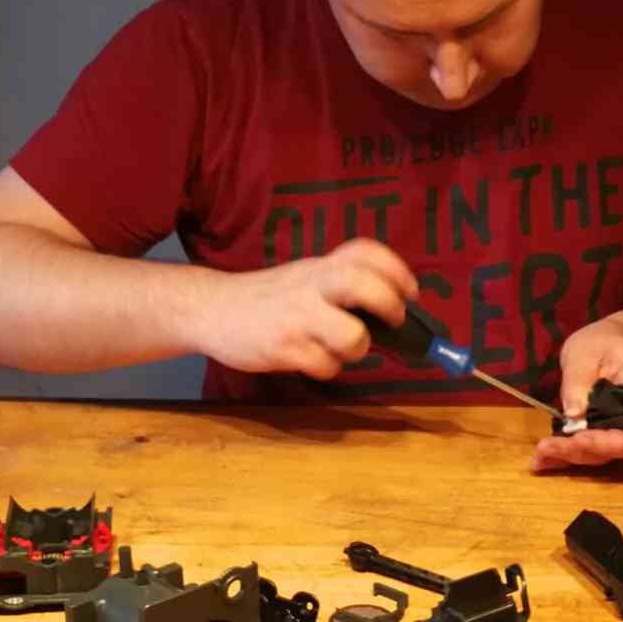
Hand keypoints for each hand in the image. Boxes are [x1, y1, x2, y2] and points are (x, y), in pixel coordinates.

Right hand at [204, 239, 416, 379]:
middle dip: (390, 304)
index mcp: (319, 266)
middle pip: (363, 283)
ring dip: (358, 348)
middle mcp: (310, 285)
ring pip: (352, 336)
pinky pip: (324, 366)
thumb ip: (340, 284)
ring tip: (344, 348)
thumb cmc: (268, 298)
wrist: (211, 309)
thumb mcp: (304, 276)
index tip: (411, 291)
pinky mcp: (283, 347)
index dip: (397, 270)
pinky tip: (313, 360)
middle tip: (395, 320)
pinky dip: (327, 369)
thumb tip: (390, 309)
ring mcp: (296, 317)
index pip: (365, 252)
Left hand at [532, 317, 622, 471]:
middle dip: (584, 449)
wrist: (602, 347)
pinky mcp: (596, 436)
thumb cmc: (601, 344)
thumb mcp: (587, 352)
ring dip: (567, 457)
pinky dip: (560, 459)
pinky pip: (582, 451)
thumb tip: (573, 414)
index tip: (610, 443)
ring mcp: (616, 432)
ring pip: (597, 454)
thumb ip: (580, 380)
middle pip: (617, 446)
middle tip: (549, 446)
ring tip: (540, 454)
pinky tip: (537, 463)